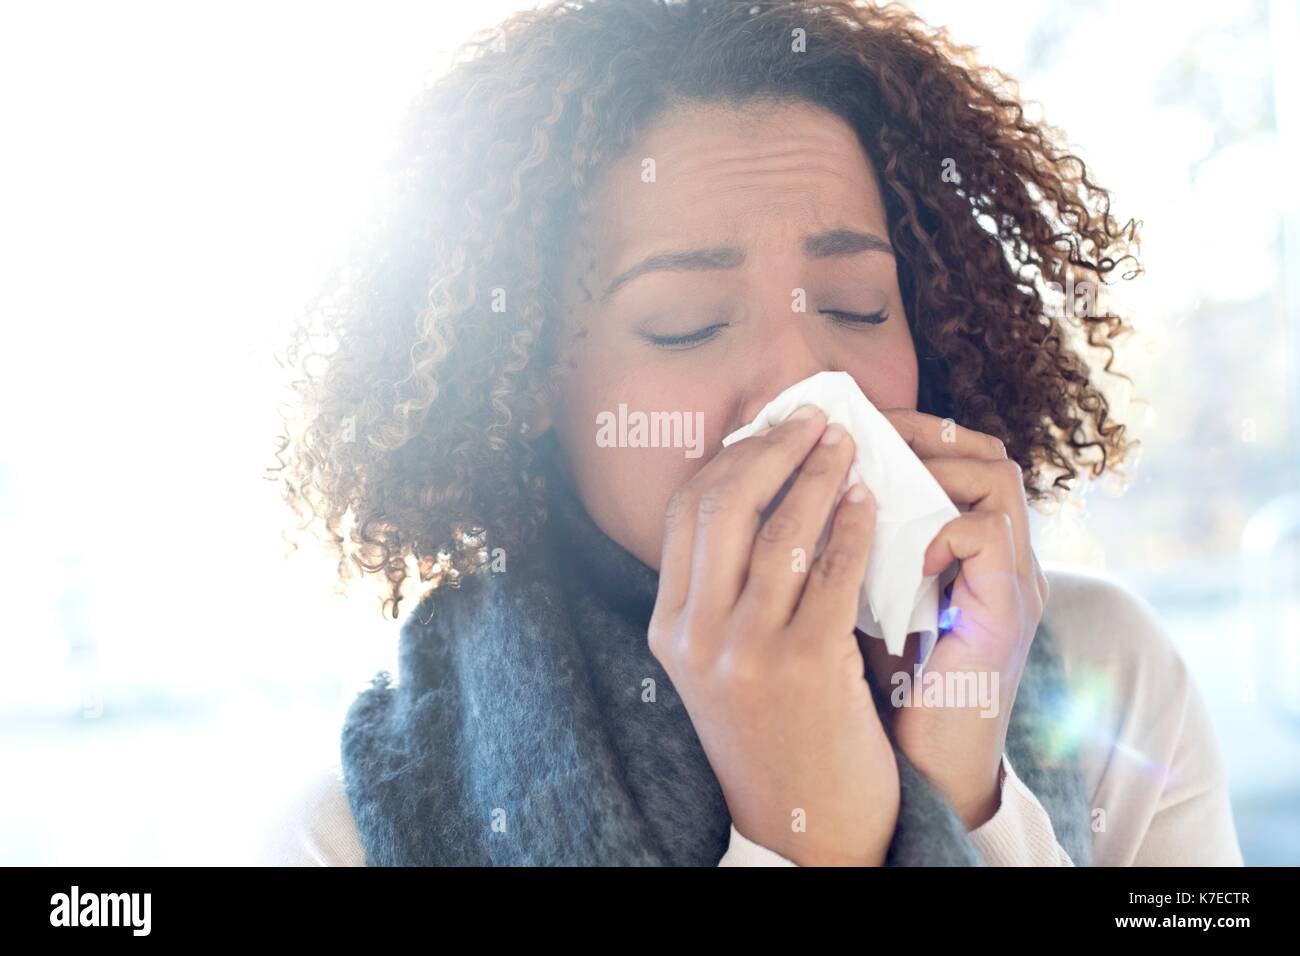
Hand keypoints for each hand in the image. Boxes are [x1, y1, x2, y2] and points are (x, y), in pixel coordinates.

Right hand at [648, 406, 898, 865]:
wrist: (805, 823)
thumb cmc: (775, 730)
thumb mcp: (722, 661)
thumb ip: (724, 589)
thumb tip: (758, 490)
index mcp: (667, 628)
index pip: (685, 514)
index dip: (730, 458)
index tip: (769, 428)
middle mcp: (695, 636)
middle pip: (722, 505)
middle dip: (771, 448)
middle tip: (812, 419)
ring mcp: (747, 651)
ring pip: (780, 529)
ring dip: (818, 473)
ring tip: (847, 444)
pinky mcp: (806, 664)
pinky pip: (833, 568)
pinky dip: (853, 523)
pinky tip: (870, 500)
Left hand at [861, 410, 1047, 829]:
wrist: (923, 776)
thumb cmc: (879, 691)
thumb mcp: (857, 602)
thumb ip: (845, 550)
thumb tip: (783, 491)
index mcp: (968, 552)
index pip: (960, 453)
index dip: (906, 429)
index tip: (841, 426)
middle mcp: (1003, 559)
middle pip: (987, 450)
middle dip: (917, 431)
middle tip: (851, 433)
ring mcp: (1014, 585)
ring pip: (998, 477)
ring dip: (927, 470)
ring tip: (866, 482)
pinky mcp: (1009, 616)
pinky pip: (988, 533)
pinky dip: (937, 529)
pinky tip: (896, 554)